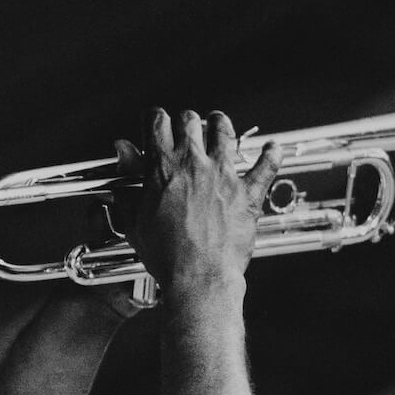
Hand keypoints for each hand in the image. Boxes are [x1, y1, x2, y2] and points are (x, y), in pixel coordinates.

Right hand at [111, 110, 279, 297]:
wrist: (198, 277)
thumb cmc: (167, 255)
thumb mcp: (136, 220)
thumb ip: (128, 184)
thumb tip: (123, 156)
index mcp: (163, 168)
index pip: (157, 123)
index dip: (155, 118)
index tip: (156, 120)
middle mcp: (194, 164)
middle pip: (190, 120)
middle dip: (186, 119)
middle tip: (186, 124)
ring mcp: (223, 175)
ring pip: (224, 132)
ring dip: (220, 123)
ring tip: (218, 122)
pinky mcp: (248, 192)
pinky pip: (266, 165)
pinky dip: (271, 153)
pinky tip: (272, 146)